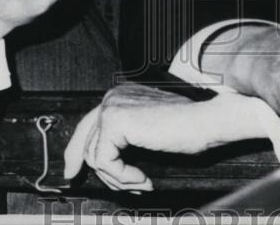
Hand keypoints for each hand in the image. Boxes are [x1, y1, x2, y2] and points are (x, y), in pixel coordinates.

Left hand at [63, 84, 265, 191]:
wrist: (206, 121)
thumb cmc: (188, 127)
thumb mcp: (149, 133)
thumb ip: (126, 138)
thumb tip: (105, 161)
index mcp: (122, 96)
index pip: (88, 124)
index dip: (77, 151)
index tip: (73, 172)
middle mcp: (114, 96)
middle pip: (84, 139)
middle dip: (91, 168)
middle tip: (96, 184)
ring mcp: (113, 106)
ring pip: (95, 155)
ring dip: (117, 177)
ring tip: (140, 182)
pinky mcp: (116, 121)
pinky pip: (105, 161)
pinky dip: (122, 176)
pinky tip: (142, 178)